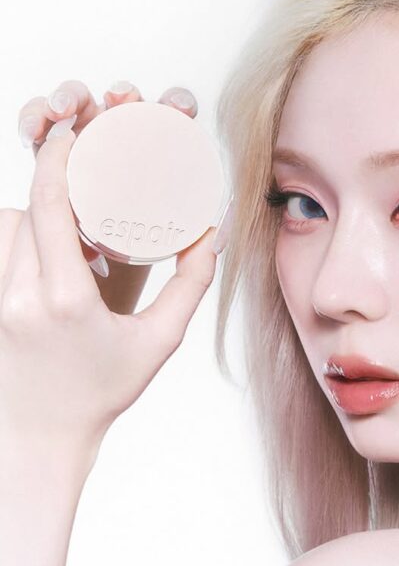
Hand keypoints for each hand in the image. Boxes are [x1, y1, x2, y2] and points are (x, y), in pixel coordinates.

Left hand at [0, 116, 217, 459]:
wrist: (44, 434)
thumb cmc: (104, 391)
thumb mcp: (160, 342)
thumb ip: (190, 285)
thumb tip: (210, 232)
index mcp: (67, 300)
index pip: (51, 207)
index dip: (59, 160)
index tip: (73, 132)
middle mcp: (22, 295)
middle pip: (27, 208)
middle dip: (54, 186)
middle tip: (83, 171)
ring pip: (7, 226)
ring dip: (35, 215)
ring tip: (70, 227)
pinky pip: (0, 250)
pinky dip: (21, 238)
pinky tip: (48, 254)